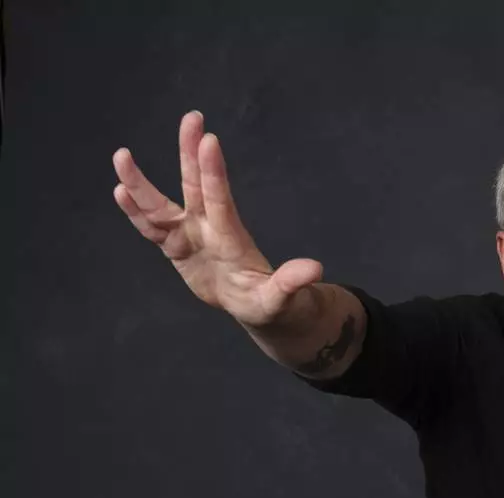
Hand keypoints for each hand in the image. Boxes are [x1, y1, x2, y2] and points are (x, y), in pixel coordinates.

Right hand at [112, 110, 322, 326]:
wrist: (251, 305)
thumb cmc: (269, 301)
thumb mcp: (281, 298)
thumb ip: (291, 283)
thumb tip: (315, 269)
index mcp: (232, 237)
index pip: (220, 200)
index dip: (213, 173)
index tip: (210, 140)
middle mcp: (209, 227)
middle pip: (195, 185)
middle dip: (190, 153)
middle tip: (192, 117)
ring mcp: (190, 234)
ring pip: (160, 204)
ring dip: (140, 183)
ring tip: (121, 155)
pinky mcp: (176, 246)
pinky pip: (150, 228)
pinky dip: (134, 212)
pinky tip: (119, 191)